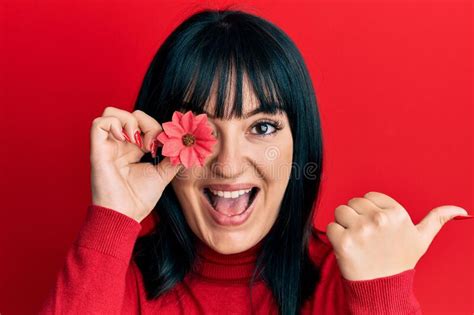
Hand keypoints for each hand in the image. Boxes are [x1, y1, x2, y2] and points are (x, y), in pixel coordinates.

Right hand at [90, 106, 183, 222]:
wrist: (124, 216)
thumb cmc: (139, 199)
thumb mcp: (163, 175)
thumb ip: (173, 159)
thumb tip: (187, 146)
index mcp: (133, 149)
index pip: (144, 124)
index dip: (156, 128)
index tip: (162, 147)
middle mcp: (120, 145)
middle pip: (131, 115)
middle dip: (146, 123)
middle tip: (151, 145)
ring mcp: (108, 146)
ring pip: (112, 113)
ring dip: (129, 120)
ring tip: (136, 141)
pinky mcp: (97, 150)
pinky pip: (99, 123)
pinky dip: (114, 124)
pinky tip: (124, 139)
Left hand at [326, 191, 467, 279]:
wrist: (383, 289)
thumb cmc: (400, 262)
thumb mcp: (421, 239)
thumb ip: (438, 219)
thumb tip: (461, 210)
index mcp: (397, 213)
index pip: (370, 196)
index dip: (370, 211)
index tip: (376, 227)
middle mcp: (379, 219)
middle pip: (353, 202)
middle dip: (356, 217)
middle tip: (366, 236)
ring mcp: (361, 230)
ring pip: (340, 211)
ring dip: (343, 225)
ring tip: (357, 241)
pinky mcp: (343, 242)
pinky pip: (330, 227)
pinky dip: (334, 237)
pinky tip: (348, 248)